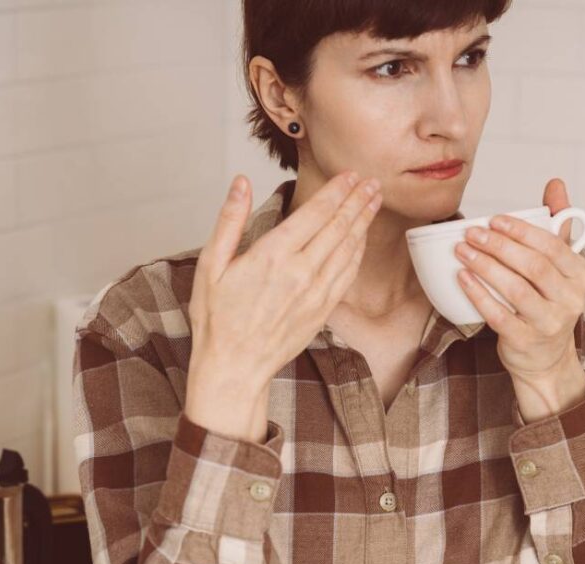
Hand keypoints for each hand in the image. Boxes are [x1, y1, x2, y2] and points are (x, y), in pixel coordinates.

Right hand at [188, 170, 382, 403]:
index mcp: (272, 256)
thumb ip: (230, 220)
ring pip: (348, 249)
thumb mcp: (210, 265)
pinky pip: (347, 274)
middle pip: (338, 227)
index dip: (337, 191)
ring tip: (374, 201)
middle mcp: (300, 272)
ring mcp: (315, 293)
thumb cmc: (217, 318)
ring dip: (363, 222)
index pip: (315, 213)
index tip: (350, 175)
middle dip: (357, 200)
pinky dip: (358, 252)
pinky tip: (362, 238)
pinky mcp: (322, 310)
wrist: (234, 367)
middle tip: (372, 181)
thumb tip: (241, 183)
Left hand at [453, 178, 584, 381]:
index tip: (495, 220)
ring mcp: (549, 323)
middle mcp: (570, 300)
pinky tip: (462, 278)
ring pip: (516, 290)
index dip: (522, 231)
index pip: (554, 247)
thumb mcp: (560, 266)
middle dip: (500, 246)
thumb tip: (556, 184)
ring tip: (462, 251)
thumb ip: (557, 225)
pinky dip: (479, 294)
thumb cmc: (549, 302)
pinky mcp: (525, 340)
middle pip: (534, 267)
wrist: (546, 358)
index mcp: (580, 276)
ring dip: (485, 267)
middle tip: (472, 233)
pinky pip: (499, 315)